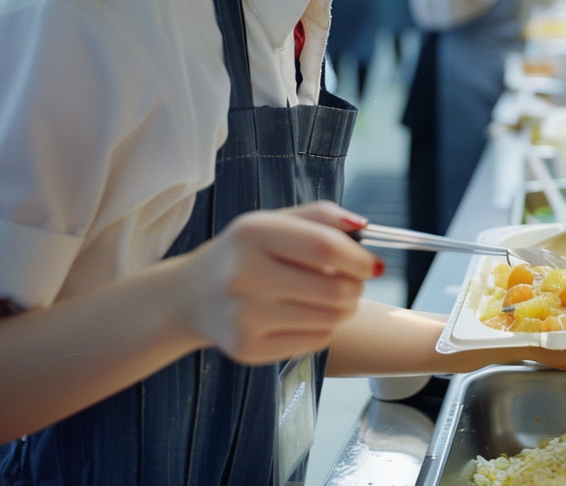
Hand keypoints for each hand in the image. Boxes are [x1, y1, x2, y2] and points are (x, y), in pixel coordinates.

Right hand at [177, 201, 377, 364]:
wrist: (193, 295)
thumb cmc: (247, 252)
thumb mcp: (276, 221)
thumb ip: (322, 217)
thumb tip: (364, 227)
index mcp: (252, 234)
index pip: (325, 248)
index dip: (359, 258)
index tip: (373, 264)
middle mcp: (243, 275)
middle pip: (333, 289)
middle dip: (357, 287)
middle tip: (355, 282)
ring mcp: (243, 316)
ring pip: (329, 318)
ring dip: (345, 308)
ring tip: (333, 297)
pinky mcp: (247, 349)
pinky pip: (314, 341)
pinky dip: (324, 328)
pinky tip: (308, 315)